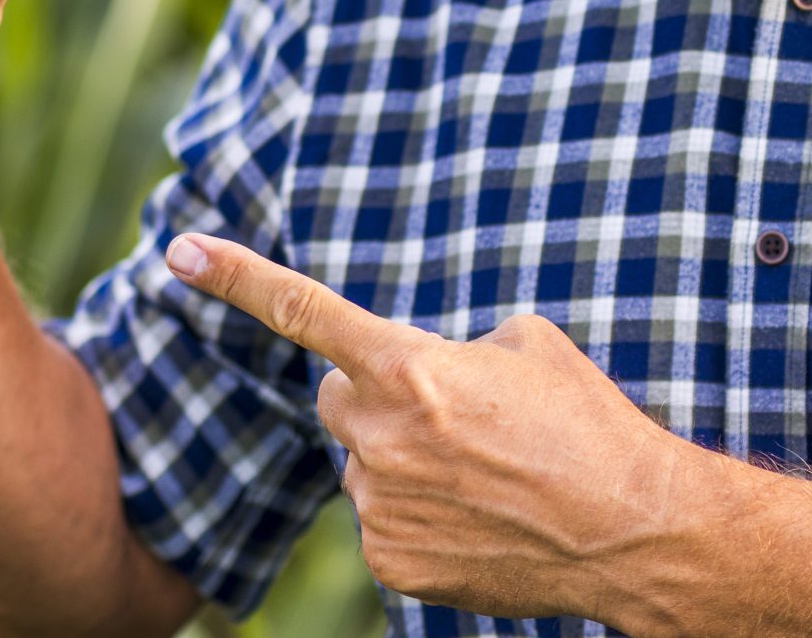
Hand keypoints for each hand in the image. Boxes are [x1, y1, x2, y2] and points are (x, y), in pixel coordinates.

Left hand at [163, 231, 700, 620]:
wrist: (631, 529)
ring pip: (365, 467)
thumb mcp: (528, 344)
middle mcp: (380, 435)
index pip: (302, 309)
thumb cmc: (587, 423)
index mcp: (409, 366)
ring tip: (487, 477)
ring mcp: (381, 505)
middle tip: (451, 417)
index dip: (235, 276)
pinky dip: (422, 519)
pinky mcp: (393, 561)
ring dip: (405, 464)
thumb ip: (451, 346)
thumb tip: (425, 371)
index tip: (180, 249)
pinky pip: (384, 524)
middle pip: (337, 399)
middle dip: (377, 399)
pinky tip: (480, 520)